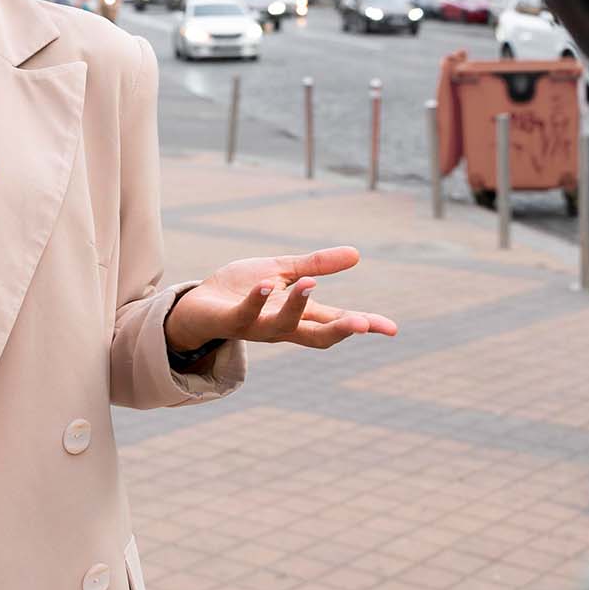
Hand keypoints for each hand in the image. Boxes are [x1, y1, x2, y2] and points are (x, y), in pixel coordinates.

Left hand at [163, 247, 398, 352]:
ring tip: (310, 283)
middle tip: (363, 324)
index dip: (364, 324)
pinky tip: (265, 285)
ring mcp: (256, 326)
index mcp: (298, 315)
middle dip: (340, 330)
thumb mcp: (283, 271)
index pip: (337, 320)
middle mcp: (281, 326)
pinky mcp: (230, 320)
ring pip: (282, 325)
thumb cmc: (242, 290)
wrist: (197, 305)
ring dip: (297, 305)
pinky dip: (256, 300)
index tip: (392, 329)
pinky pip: (245, 314)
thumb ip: (316, 265)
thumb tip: (357, 255)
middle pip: (317, 334)